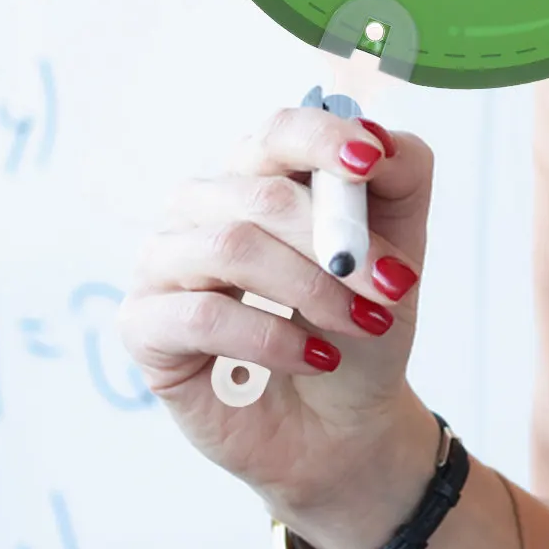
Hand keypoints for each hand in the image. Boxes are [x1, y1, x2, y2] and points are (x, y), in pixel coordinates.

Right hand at [117, 105, 429, 513]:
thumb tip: (376, 139)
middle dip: (339, 242)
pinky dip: (272, 337)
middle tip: (391, 287)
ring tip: (362, 324)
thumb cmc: (362, 316)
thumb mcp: (402, 242)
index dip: (324, 141)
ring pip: (231, 247)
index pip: (280, 132)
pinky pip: (204, 316)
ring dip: (311, 289)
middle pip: (262, 195)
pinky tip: (315, 358)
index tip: (370, 163)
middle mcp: (204, 206)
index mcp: (263, 172)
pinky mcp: (145, 327)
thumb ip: (400, 177)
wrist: (346, 416)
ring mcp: (166, 263)